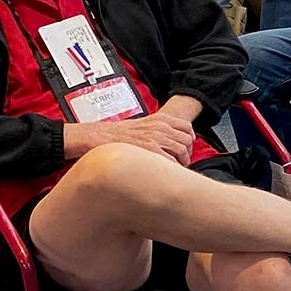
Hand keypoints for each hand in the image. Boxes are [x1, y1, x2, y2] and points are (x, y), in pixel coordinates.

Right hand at [79, 112, 195, 164]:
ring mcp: (157, 138)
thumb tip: (169, 141)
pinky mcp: (151, 150)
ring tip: (176, 168)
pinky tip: (167, 171)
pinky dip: (173, 168)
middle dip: (188, 152)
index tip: (188, 146)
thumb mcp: (142, 124)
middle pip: (187, 140)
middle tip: (183, 160)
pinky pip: (172, 161)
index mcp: (160, 119)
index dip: (190, 138)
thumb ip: (157, 129)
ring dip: (183, 161)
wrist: (101, 136)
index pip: (187, 127)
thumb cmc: (118, 133)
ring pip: (182, 151)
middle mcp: (161, 127)